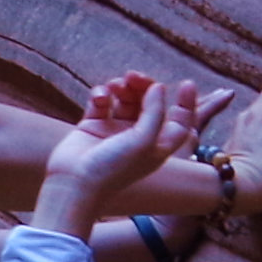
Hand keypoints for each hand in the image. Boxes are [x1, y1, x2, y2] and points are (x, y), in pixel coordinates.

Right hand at [28, 70, 203, 234]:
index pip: (179, 123)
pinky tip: (100, 98)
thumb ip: (154, 112)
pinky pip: (101, 101)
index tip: (187, 84)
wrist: (74, 184)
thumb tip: (158, 86)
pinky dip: (101, 94)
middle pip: (150, 104)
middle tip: (134, 77)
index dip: (186, 104)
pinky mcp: (93, 125)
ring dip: (122, 87)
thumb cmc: (113, 169)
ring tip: (115, 85)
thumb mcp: (144, 141)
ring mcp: (114, 131)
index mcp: (156, 146)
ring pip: (125, 99)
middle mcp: (137, 138)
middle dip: (144, 87)